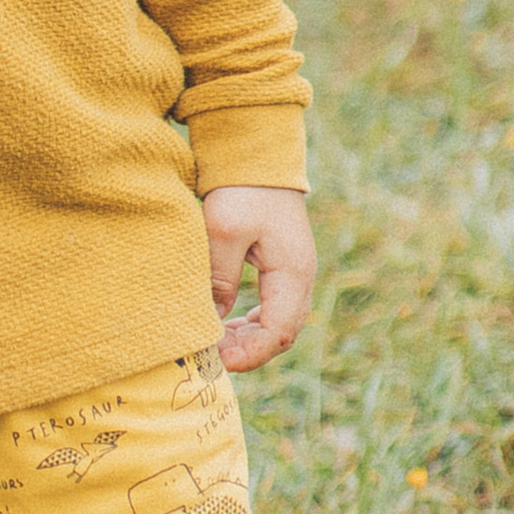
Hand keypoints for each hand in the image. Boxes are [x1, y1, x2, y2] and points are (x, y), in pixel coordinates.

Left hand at [203, 187, 313, 372]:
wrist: (257, 152)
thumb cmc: (242, 189)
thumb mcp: (223, 231)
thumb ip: (219, 277)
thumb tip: (213, 319)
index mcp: (292, 273)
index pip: (278, 332)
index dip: (250, 354)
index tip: (218, 360)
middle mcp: (300, 276)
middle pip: (282, 333)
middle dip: (249, 350)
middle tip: (212, 354)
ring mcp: (294, 269)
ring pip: (278, 321)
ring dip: (250, 337)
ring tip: (217, 342)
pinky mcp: (283, 262)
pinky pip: (273, 305)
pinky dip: (253, 320)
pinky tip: (228, 322)